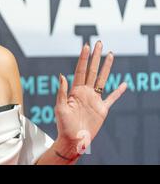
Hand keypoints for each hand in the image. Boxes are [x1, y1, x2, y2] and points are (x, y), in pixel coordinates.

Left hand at [54, 41, 126, 155]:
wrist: (73, 140)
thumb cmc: (63, 125)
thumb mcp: (59, 108)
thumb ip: (61, 92)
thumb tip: (62, 76)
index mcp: (75, 90)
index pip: (80, 70)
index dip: (83, 58)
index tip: (86, 46)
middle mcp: (85, 92)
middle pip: (92, 70)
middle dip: (95, 57)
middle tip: (99, 43)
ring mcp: (94, 100)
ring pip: (102, 79)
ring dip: (107, 67)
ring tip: (110, 55)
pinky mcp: (102, 109)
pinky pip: (112, 98)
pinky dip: (118, 92)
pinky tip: (124, 84)